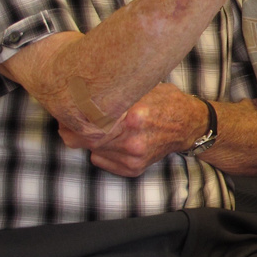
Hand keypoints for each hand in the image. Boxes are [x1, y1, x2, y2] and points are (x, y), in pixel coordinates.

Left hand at [60, 83, 203, 177]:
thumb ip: (118, 92)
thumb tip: (86, 88)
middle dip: (73, 130)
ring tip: (97, 127)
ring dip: (89, 139)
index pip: (88, 121)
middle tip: (68, 121)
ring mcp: (133, 156)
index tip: (65, 109)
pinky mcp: (134, 168)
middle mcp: (132, 139)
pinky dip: (101, 151)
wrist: (191, 125)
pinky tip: (111, 140)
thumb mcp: (145, 89)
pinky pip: (102, 160)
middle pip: (85, 139)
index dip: (71, 116)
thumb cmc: (167, 102)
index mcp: (134, 116)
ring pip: (92, 150)